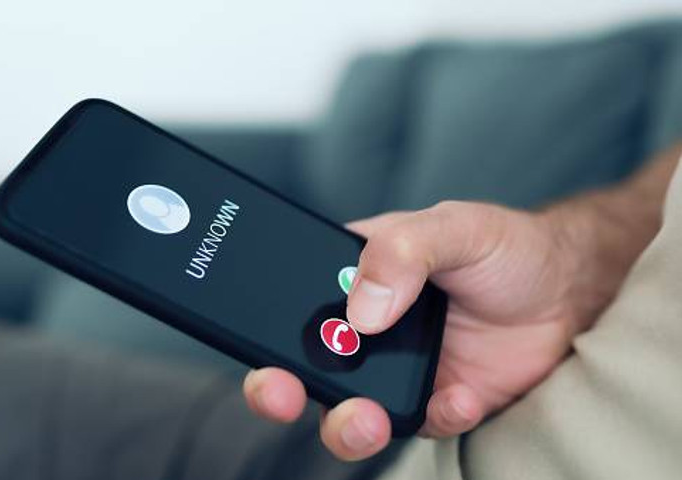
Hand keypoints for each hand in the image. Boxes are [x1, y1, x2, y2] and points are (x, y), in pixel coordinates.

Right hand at [243, 200, 637, 460]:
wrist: (567, 289)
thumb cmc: (504, 247)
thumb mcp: (452, 226)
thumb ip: (403, 250)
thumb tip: (362, 312)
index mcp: (354, 278)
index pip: (292, 302)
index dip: (264, 324)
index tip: (254, 336)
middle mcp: (367, 328)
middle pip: (305, 367)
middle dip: (280, 389)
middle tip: (281, 391)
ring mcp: (399, 369)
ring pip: (350, 411)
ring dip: (347, 425)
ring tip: (368, 419)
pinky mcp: (437, 400)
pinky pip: (422, 424)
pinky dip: (436, 416)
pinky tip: (461, 395)